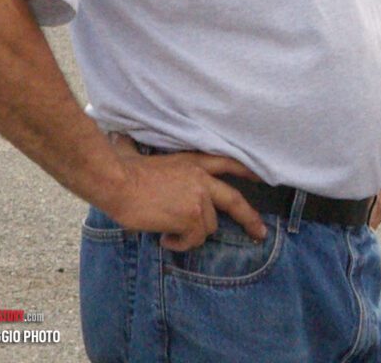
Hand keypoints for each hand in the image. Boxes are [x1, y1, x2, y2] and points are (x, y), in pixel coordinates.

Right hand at [105, 133, 266, 249]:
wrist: (118, 182)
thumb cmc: (121, 168)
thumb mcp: (139, 153)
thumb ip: (138, 149)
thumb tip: (119, 137)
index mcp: (191, 161)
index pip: (226, 162)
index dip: (246, 170)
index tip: (262, 177)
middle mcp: (201, 178)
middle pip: (234, 199)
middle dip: (249, 217)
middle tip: (260, 231)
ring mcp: (199, 197)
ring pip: (207, 227)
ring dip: (190, 234)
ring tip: (168, 232)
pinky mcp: (192, 216)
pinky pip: (193, 240)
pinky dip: (179, 243)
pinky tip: (165, 237)